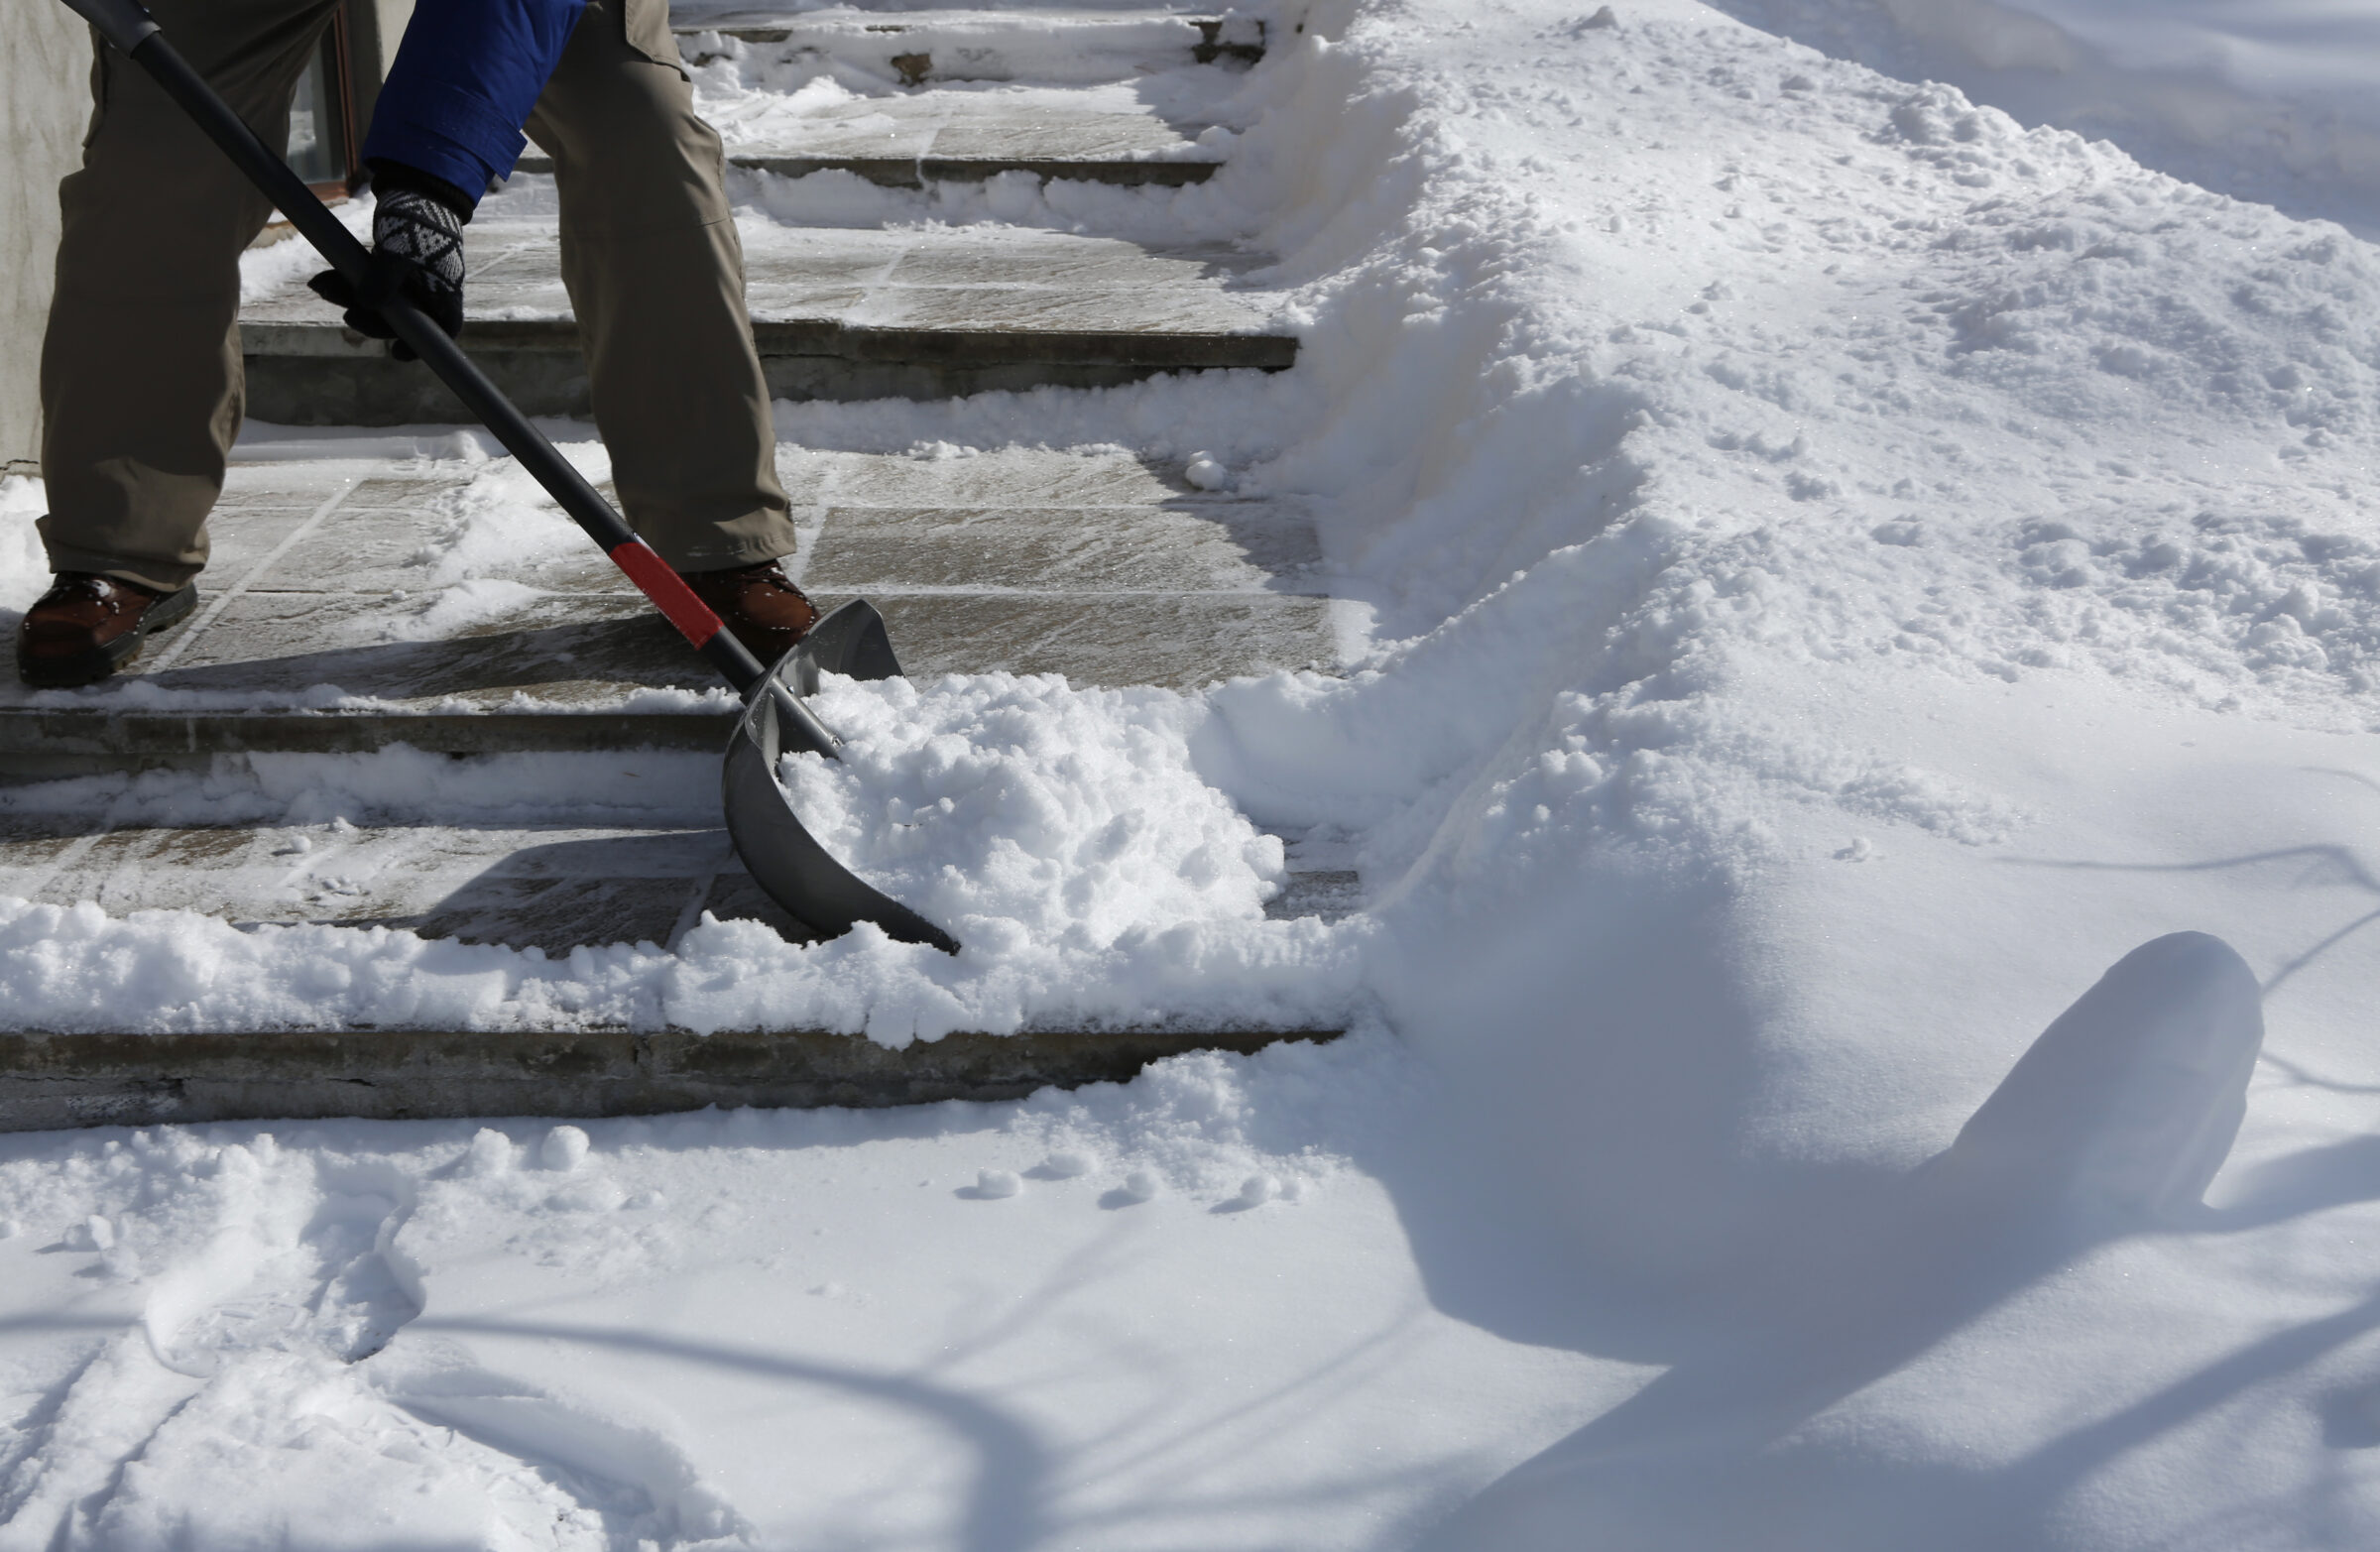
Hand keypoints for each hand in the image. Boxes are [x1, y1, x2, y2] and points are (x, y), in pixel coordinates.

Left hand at [308, 168, 468, 361]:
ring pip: (382, 301)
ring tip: (322, 287)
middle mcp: (429, 291)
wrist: (415, 190)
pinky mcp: (391, 267)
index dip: (421, 346)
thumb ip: (383, 282)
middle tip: (346, 316)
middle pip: (402, 319)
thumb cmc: (416, 225)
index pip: (441, 330)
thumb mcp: (398, 255)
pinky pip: (370, 282)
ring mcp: (410, 280)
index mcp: (444, 293)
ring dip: (351, 298)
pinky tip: (324, 279)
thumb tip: (364, 306)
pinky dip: (349, 282)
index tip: (397, 353)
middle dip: (371, 319)